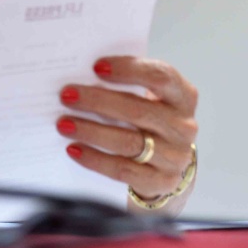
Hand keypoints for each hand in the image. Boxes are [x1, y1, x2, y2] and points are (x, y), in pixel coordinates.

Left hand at [56, 56, 197, 202]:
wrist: (162, 162)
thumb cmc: (144, 117)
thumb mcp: (143, 97)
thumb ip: (122, 84)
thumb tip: (80, 75)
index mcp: (182, 95)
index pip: (161, 76)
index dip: (129, 69)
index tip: (96, 66)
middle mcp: (183, 125)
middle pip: (137, 110)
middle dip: (97, 101)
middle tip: (66, 95)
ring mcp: (175, 156)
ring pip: (128, 141)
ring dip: (91, 131)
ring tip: (63, 124)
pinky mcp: (162, 181)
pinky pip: (123, 169)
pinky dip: (94, 159)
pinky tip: (73, 149)